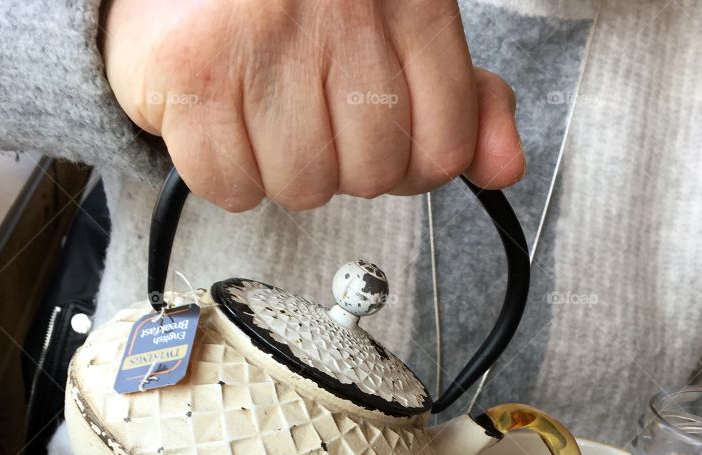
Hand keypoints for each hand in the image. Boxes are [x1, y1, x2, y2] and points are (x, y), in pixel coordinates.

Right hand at [101, 0, 524, 210]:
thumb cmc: (294, 3)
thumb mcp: (400, 31)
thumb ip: (461, 101)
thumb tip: (505, 169)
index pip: (444, 147)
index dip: (409, 166)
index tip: (375, 136)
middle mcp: (342, 11)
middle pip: (371, 176)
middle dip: (337, 162)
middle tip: (305, 113)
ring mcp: (265, 39)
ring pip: (302, 188)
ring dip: (279, 169)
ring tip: (260, 111)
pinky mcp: (196, 71)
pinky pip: (231, 187)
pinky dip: (226, 173)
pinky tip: (223, 122)